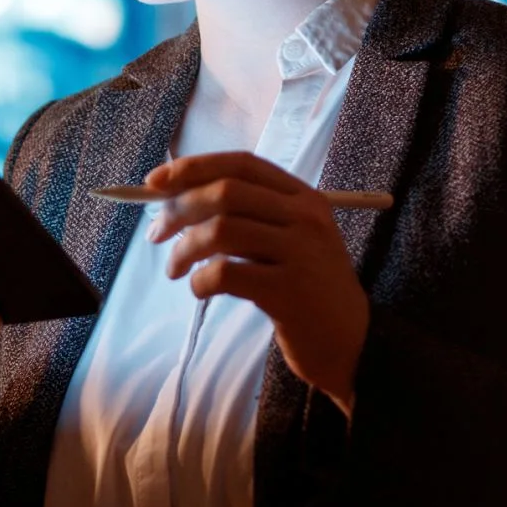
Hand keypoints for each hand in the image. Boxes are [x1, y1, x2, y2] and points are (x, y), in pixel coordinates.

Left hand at [146, 152, 368, 414]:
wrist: (352, 343)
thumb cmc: (307, 288)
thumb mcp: (289, 239)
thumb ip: (247, 215)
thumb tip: (174, 198)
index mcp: (304, 197)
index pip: (241, 164)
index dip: (194, 168)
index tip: (154, 182)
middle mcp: (305, 217)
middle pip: (226, 192)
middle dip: (179, 209)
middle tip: (156, 234)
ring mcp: (300, 252)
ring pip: (221, 230)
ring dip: (183, 249)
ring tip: (175, 269)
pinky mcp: (288, 291)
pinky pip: (226, 273)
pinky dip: (200, 280)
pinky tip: (199, 290)